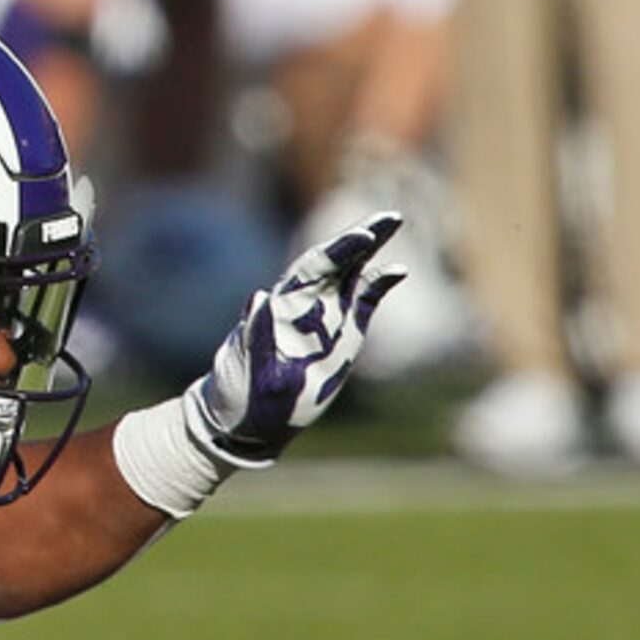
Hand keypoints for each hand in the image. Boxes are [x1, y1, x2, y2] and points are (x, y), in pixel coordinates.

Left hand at [182, 212, 406, 466]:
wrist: (244, 422)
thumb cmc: (242, 395)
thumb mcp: (248, 368)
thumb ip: (257, 333)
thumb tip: (259, 296)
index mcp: (281, 309)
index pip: (313, 268)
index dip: (338, 250)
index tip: (363, 236)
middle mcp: (302, 306)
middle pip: (334, 261)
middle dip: (360, 237)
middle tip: (391, 217)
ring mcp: (322, 319)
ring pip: (348, 275)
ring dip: (369, 251)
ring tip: (394, 222)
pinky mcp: (339, 337)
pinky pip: (360, 305)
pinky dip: (376, 287)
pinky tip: (397, 272)